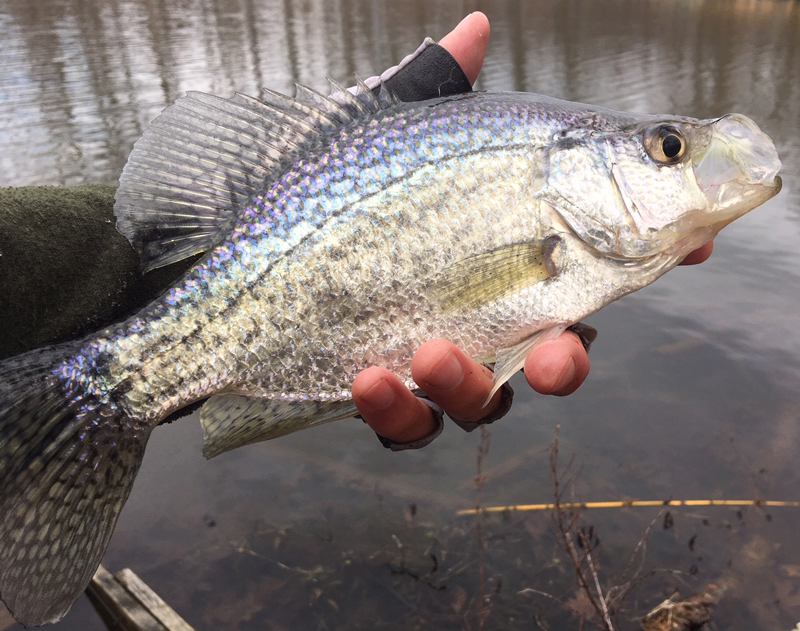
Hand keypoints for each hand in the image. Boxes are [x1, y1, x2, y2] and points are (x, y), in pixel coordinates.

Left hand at [353, 12, 713, 445]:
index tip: (692, 249)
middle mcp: (481, 319)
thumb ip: (434, 93)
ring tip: (430, 353)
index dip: (637, 263)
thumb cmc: (327, 193)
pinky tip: (370, 378)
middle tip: (555, 353)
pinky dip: (396, 413)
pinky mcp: (385, 398)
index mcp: (503, 260)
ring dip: (468, 386)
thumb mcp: (380, 137)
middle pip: (546, 358)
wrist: (245, 248)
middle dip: (564, 364)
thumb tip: (475, 29)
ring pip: (481, 401)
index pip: (583, 269)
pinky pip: (406, 427)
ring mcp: (434, 365)